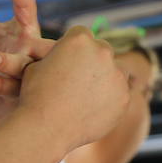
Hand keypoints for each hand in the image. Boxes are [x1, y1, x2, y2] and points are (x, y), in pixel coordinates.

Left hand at [0, 0, 51, 118]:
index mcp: (25, 29)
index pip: (28, 6)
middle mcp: (32, 50)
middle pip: (40, 41)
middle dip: (29, 36)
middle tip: (10, 19)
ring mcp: (28, 73)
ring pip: (27, 68)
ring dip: (10, 64)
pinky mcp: (19, 93)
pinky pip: (12, 89)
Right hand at [20, 25, 128, 150]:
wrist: (46, 128)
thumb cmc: (36, 96)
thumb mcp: (37, 65)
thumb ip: (56, 55)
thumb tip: (61, 56)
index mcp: (79, 39)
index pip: (82, 34)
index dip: (73, 47)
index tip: (68, 60)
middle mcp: (102, 52)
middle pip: (102, 49)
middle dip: (92, 60)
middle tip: (79, 78)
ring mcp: (116, 75)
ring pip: (116, 70)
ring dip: (106, 77)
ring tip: (88, 94)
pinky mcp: (125, 97)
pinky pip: (121, 93)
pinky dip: (111, 99)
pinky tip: (94, 109)